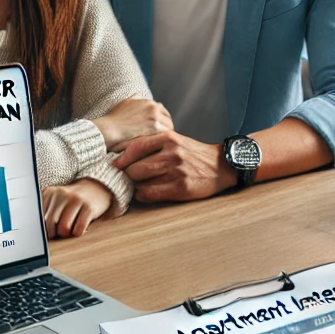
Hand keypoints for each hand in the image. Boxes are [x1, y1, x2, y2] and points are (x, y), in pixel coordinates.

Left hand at [41, 178, 112, 237]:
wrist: (95, 189)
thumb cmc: (70, 201)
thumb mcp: (55, 201)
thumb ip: (45, 213)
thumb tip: (41, 234)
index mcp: (49, 192)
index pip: (38, 217)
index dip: (42, 227)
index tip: (45, 230)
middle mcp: (62, 194)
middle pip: (49, 224)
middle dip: (54, 233)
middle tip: (59, 231)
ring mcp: (77, 199)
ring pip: (64, 228)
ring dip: (66, 234)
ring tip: (69, 229)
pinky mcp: (89, 207)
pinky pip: (78, 230)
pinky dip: (78, 232)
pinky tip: (79, 226)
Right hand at [92, 97, 172, 151]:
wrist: (108, 130)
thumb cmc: (113, 119)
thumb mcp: (124, 104)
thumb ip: (134, 100)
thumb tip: (138, 95)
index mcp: (148, 102)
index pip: (163, 112)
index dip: (162, 122)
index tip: (159, 130)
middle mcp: (154, 108)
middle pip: (168, 120)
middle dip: (165, 130)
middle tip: (161, 140)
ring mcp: (155, 118)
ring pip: (169, 129)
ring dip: (165, 137)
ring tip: (160, 146)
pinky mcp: (155, 130)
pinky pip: (165, 137)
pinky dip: (162, 142)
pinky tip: (158, 148)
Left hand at [112, 131, 235, 201]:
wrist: (221, 166)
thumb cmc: (193, 154)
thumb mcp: (176, 141)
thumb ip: (153, 145)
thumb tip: (124, 154)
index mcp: (169, 138)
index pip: (135, 146)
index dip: (121, 157)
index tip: (113, 165)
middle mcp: (172, 153)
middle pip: (134, 167)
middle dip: (126, 175)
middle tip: (122, 179)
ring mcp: (176, 171)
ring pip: (140, 181)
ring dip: (134, 185)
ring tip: (135, 186)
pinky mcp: (181, 187)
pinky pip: (150, 194)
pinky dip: (143, 195)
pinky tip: (145, 193)